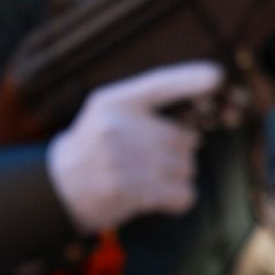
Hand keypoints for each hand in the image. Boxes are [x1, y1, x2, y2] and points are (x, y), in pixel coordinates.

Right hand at [47, 61, 223, 233]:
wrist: (57, 187)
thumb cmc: (94, 150)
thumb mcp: (107, 115)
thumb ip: (143, 112)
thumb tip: (194, 133)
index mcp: (114, 102)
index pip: (158, 85)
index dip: (189, 79)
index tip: (217, 75)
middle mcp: (116, 125)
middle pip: (182, 138)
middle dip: (180, 155)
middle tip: (156, 164)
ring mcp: (119, 157)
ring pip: (185, 167)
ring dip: (179, 178)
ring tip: (152, 181)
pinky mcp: (125, 188)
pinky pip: (180, 193)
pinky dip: (180, 199)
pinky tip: (163, 199)